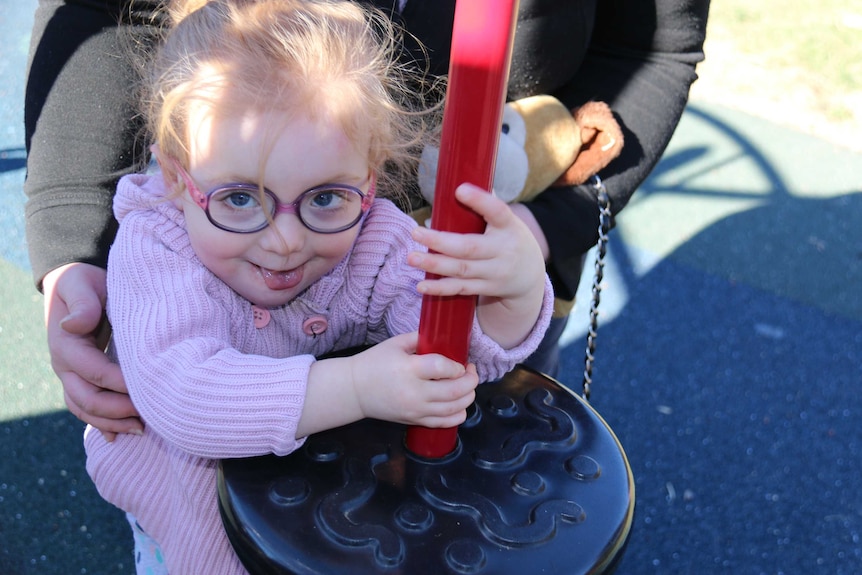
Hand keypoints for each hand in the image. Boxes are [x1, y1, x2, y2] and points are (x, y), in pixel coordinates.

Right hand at [42, 263, 140, 439]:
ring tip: (141, 430)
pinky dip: (104, 424)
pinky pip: (88, 407)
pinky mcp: (82, 379)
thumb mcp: (81, 282)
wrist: (78, 286)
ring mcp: (71, 376)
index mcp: (66, 344)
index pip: (93, 371)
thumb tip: (75, 324)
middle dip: (116, 412)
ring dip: (111, 423)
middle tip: (147, 418)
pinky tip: (122, 437)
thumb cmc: (85, 282)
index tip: (148, 388)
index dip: (119, 384)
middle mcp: (64, 365)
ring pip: (85, 409)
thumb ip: (83, 302)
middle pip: (86, 399)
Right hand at [299, 333, 477, 435]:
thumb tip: (446, 336)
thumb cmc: (375, 362)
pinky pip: (444, 423)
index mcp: (408, 369)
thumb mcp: (396, 343)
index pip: (443, 369)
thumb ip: (422, 338)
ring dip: (468, 397)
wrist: (355, 390)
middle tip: (471, 371)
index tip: (462, 362)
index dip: (458, 366)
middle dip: (471, 381)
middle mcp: (414, 392)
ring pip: (454, 409)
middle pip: (454, 391)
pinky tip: (460, 404)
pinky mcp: (415, 421)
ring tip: (468, 386)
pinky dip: (459, 415)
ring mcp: (415, 410)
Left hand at [408, 183, 545, 346]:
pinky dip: (440, 289)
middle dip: (440, 241)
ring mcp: (495, 273)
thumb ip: (486, 205)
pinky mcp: (487, 288)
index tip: (459, 190)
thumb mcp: (508, 222)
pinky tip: (422, 286)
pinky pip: (461, 289)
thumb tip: (463, 176)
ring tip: (412, 258)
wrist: (531, 278)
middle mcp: (503, 250)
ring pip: (462, 269)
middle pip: (469, 247)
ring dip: (435, 264)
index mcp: (509, 226)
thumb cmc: (510, 240)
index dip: (480, 200)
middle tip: (415, 232)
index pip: (497, 211)